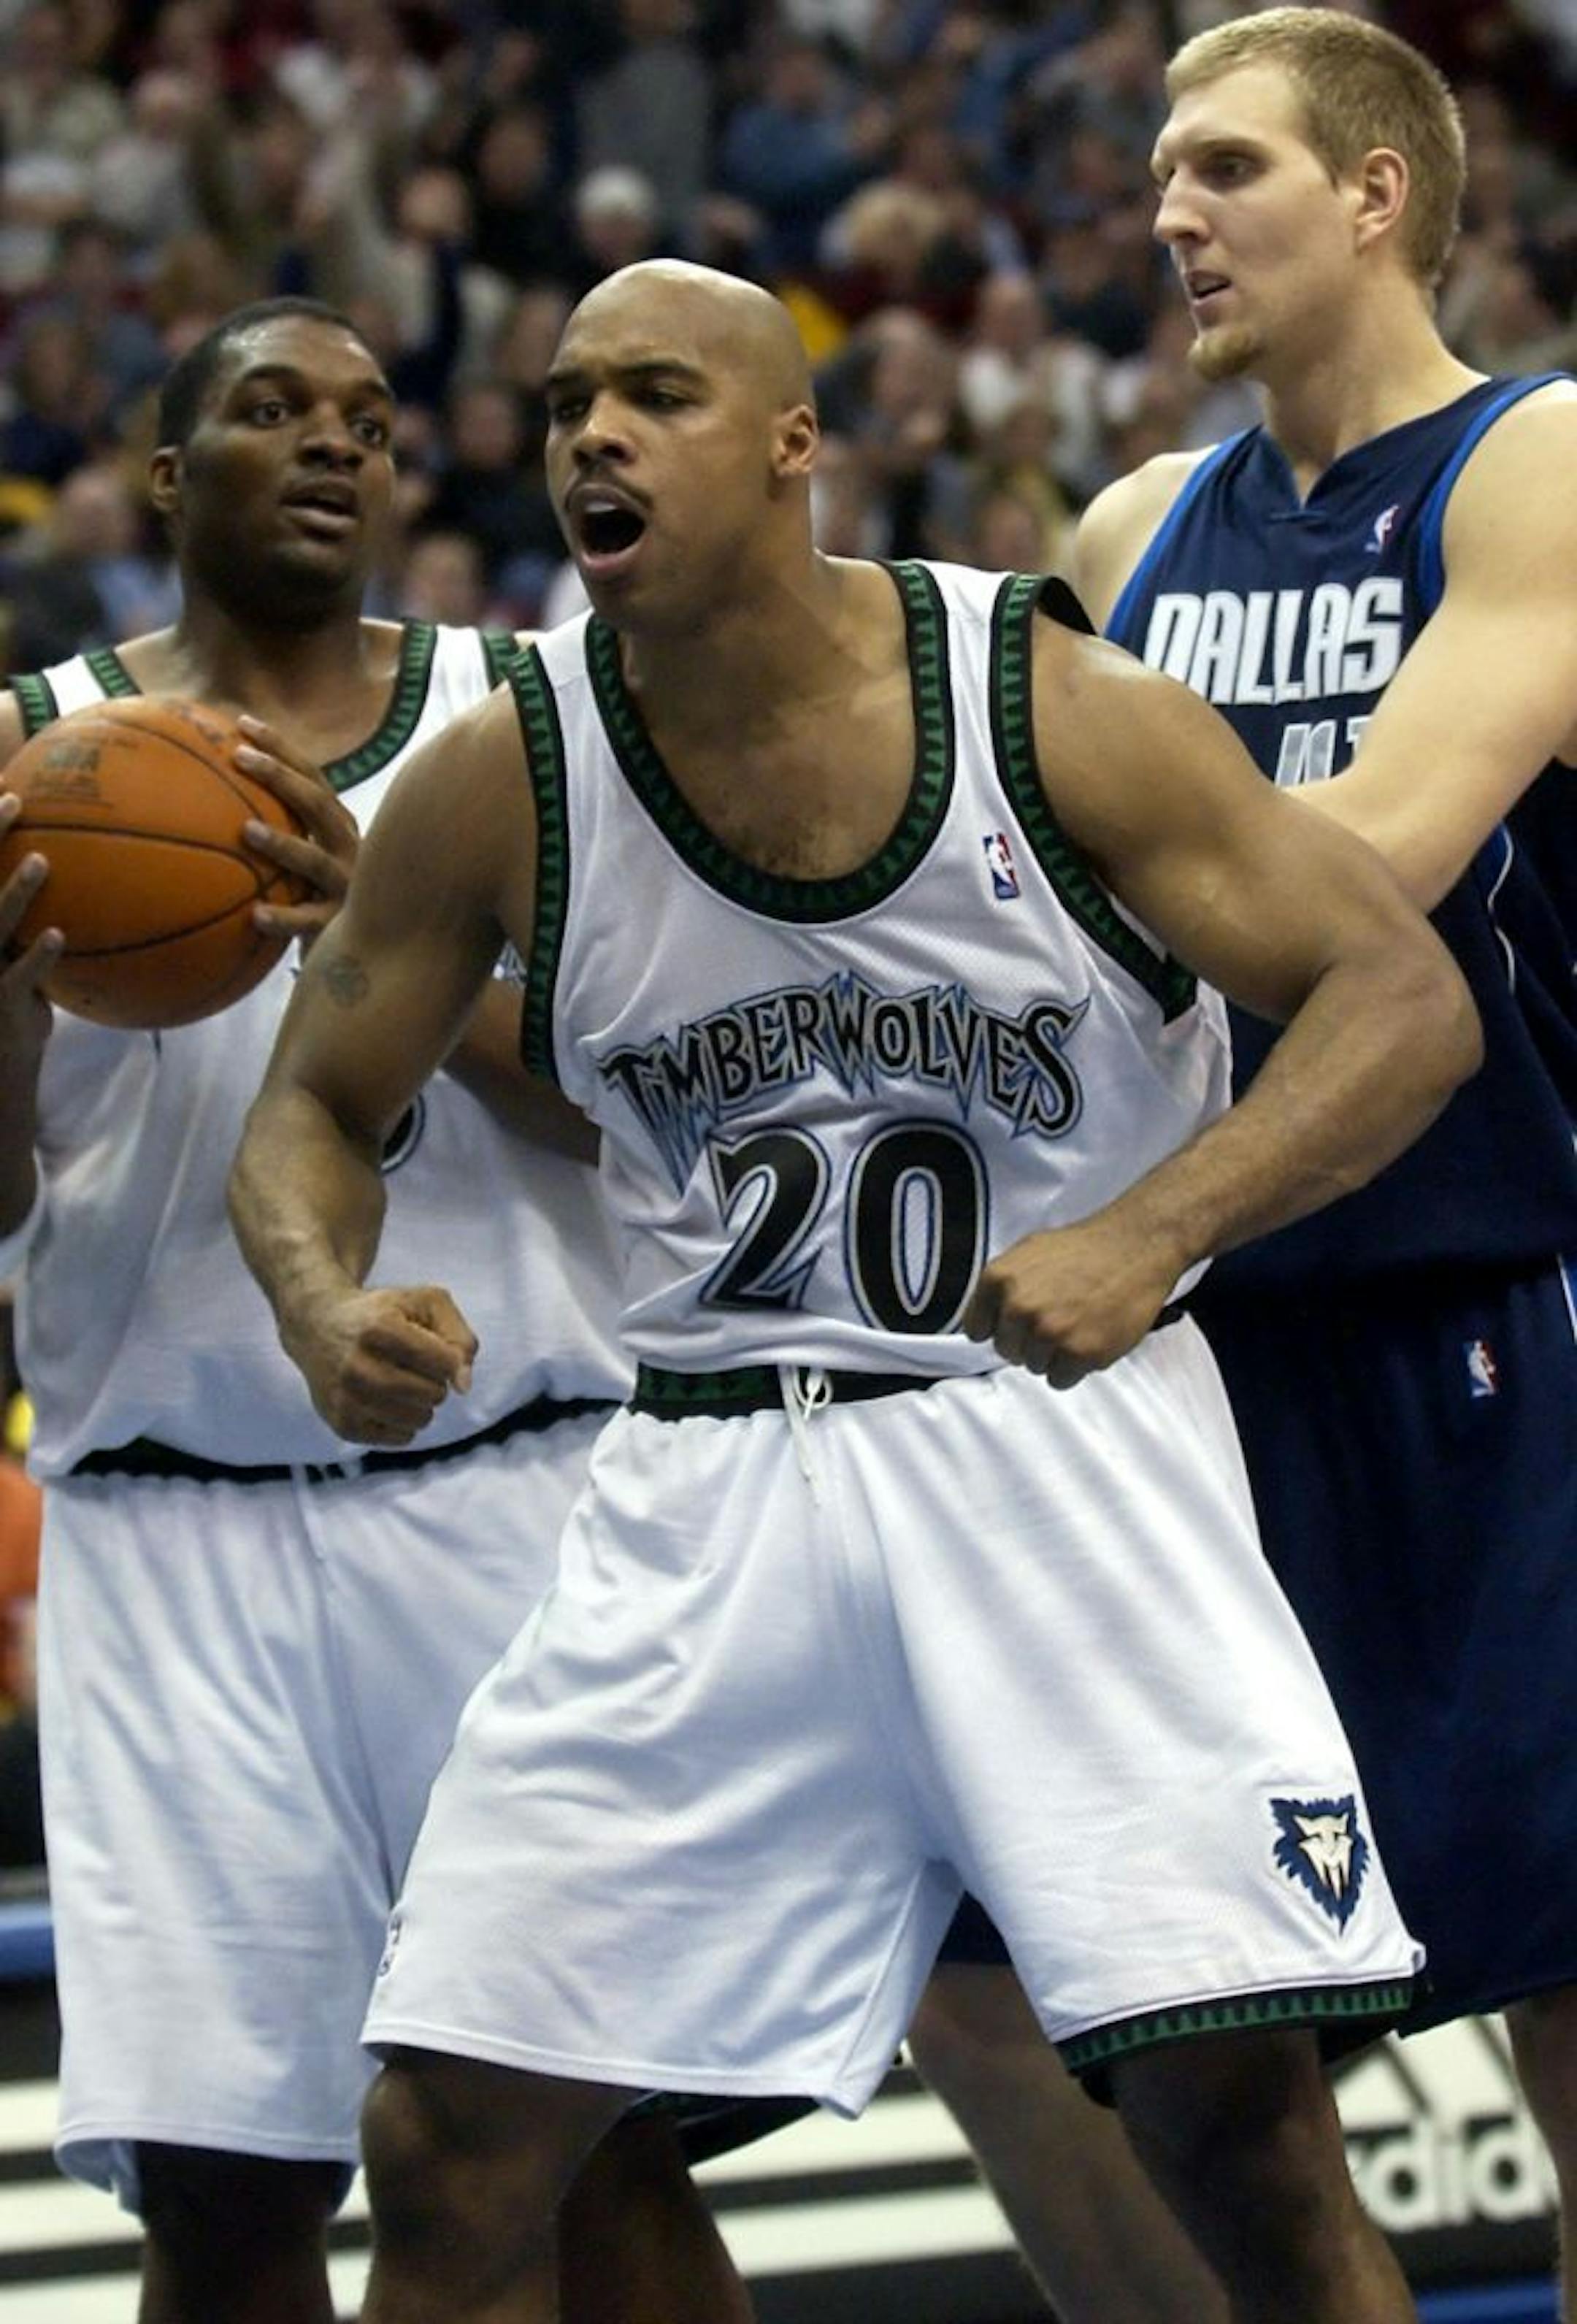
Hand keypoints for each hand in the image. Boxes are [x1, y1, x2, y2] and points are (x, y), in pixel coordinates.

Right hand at [0, 793, 60, 1079]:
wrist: (4, 1066)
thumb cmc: (18, 1005)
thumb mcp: (19, 962)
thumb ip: (34, 925)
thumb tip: (78, 883)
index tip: (3, 787)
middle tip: (15, 801)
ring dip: (16, 890)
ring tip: (41, 861)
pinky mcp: (3, 1002)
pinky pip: (21, 975)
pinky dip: (38, 955)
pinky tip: (58, 935)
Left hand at [232, 718, 359, 951]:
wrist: (363, 953)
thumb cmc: (313, 899)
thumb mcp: (297, 861)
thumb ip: (267, 827)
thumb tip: (200, 796)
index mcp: (337, 827)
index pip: (311, 776)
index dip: (281, 747)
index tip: (241, 722)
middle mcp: (348, 850)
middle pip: (317, 804)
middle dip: (281, 776)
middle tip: (239, 757)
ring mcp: (347, 888)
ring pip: (316, 861)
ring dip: (283, 842)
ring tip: (246, 830)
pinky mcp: (339, 928)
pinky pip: (309, 922)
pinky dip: (284, 918)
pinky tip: (256, 916)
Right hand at [282, 1282, 478, 1444]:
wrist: (318, 1326)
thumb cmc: (383, 1313)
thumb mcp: (426, 1303)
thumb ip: (459, 1337)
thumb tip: (463, 1387)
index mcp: (380, 1328)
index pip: (445, 1363)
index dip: (450, 1357)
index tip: (433, 1345)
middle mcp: (357, 1366)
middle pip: (433, 1394)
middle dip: (435, 1380)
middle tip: (412, 1364)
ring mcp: (346, 1398)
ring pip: (420, 1420)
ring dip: (422, 1403)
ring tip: (401, 1380)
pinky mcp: (342, 1423)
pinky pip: (402, 1438)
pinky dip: (405, 1421)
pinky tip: (387, 1398)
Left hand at [962, 1213, 1179, 1388]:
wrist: (1134, 1247)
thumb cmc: (1084, 1249)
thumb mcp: (1027, 1252)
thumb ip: (1001, 1288)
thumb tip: (985, 1321)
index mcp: (998, 1280)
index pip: (976, 1330)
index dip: (999, 1328)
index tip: (1017, 1323)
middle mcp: (1019, 1308)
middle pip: (1007, 1351)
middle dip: (1028, 1341)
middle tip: (1057, 1319)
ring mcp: (1049, 1332)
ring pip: (1034, 1367)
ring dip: (1053, 1354)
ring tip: (1077, 1325)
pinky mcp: (1080, 1353)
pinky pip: (1060, 1380)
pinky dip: (1074, 1367)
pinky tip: (1088, 1339)